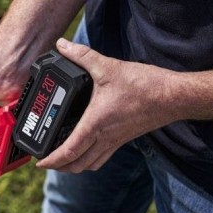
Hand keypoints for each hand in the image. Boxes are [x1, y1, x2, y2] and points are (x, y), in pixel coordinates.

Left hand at [37, 38, 176, 171]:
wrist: (174, 97)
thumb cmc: (144, 85)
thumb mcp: (109, 67)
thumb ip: (83, 55)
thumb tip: (62, 45)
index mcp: (96, 124)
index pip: (68, 151)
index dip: (51, 160)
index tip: (38, 162)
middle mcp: (104, 138)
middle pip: (77, 165)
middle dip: (59, 167)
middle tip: (45, 161)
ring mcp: (115, 141)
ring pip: (90, 164)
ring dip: (74, 166)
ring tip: (61, 159)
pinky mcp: (124, 139)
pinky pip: (102, 157)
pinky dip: (90, 159)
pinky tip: (85, 149)